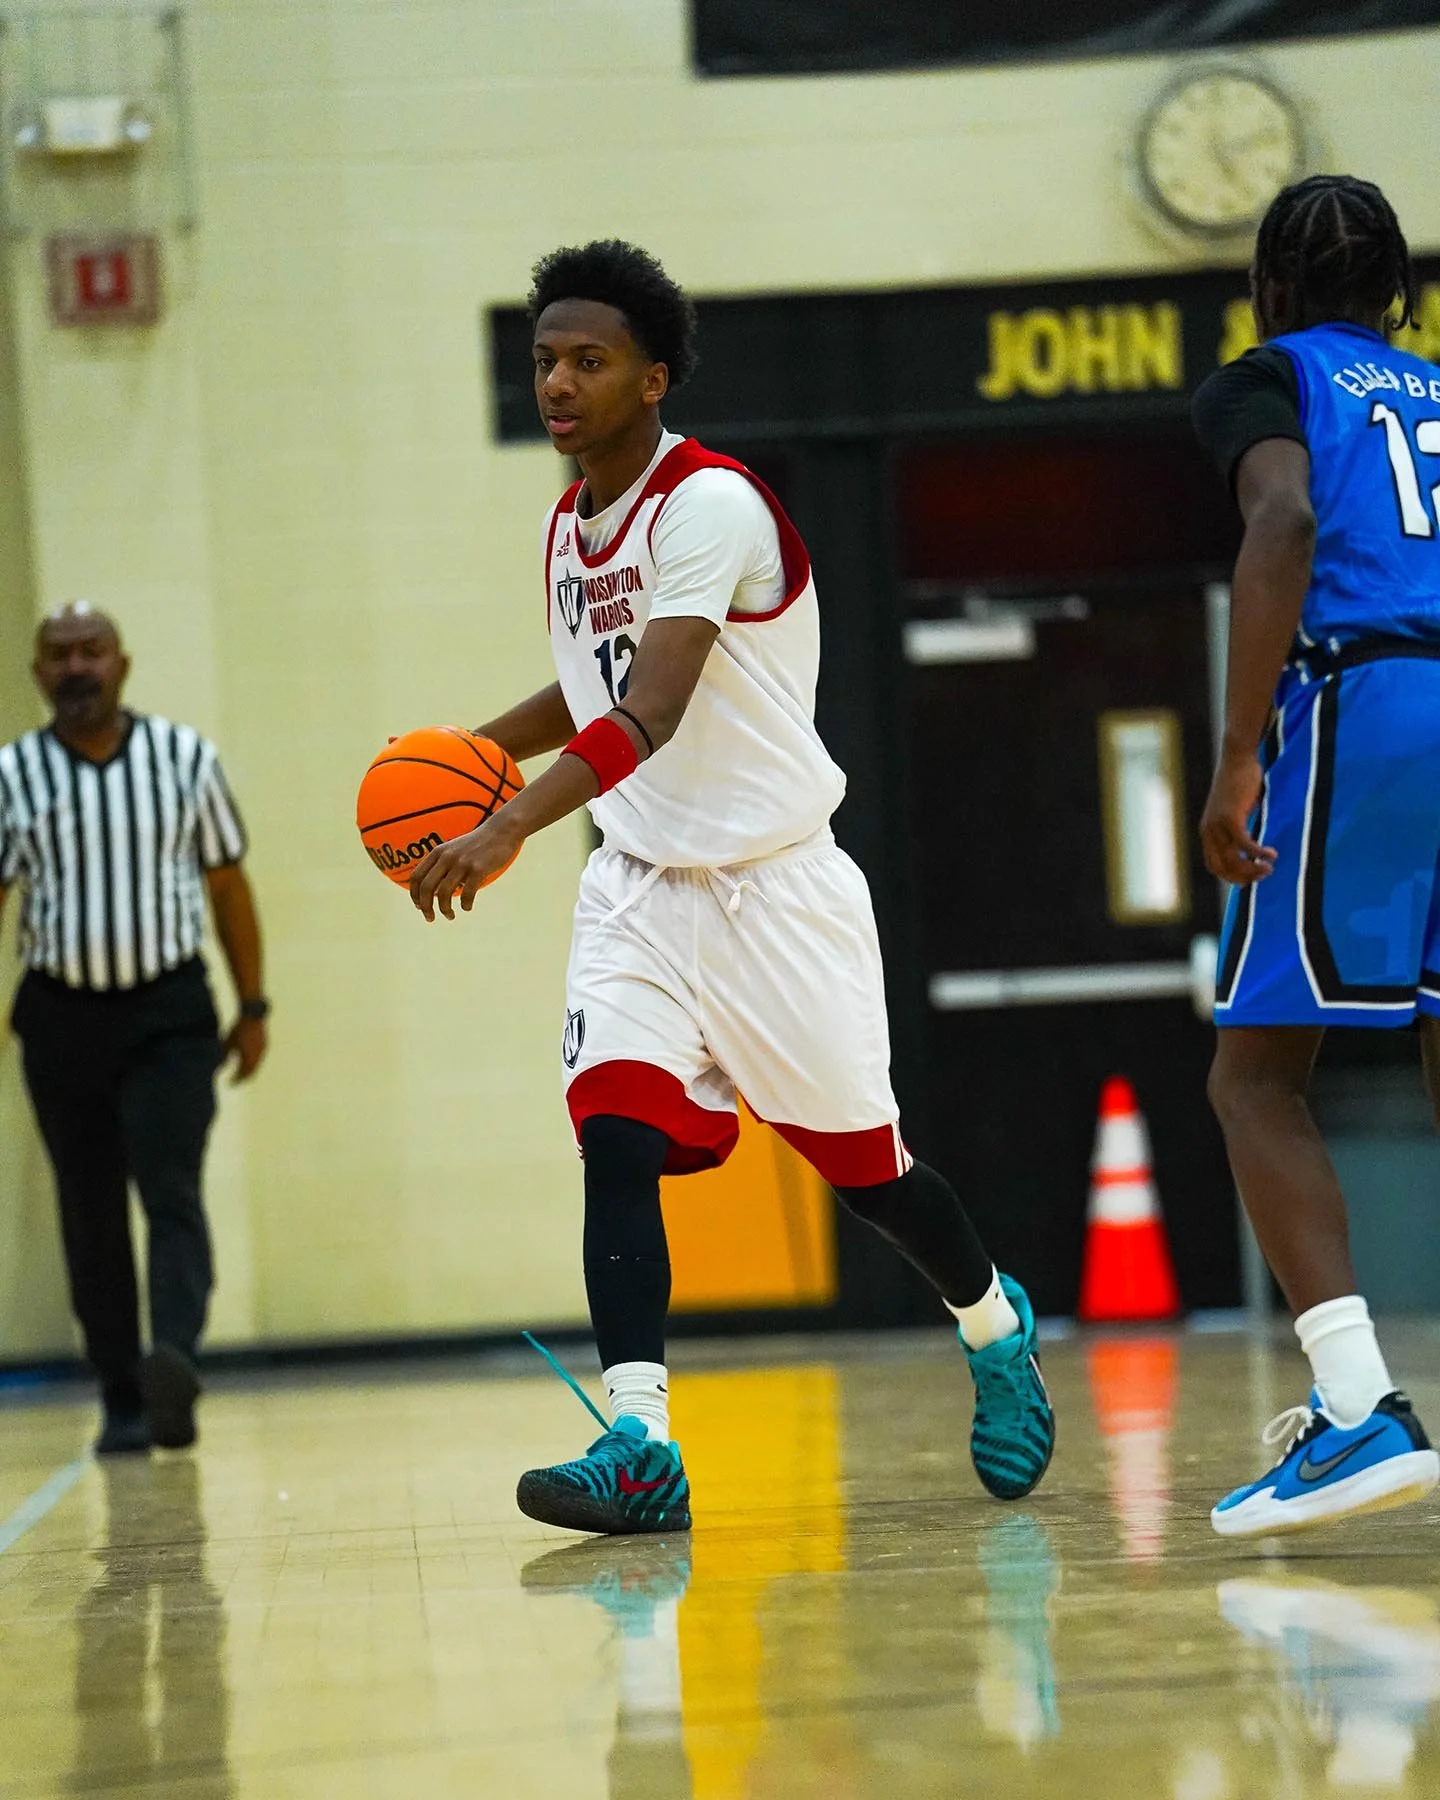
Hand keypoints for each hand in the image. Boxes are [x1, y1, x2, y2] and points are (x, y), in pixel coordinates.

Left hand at [222, 1015, 267, 1081]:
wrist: (252, 1015)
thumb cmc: (237, 1029)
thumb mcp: (228, 1043)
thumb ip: (226, 1056)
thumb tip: (222, 1066)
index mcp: (247, 1057)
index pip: (242, 1074)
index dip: (235, 1080)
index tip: (228, 1084)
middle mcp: (257, 1056)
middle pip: (250, 1073)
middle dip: (242, 1078)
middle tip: (234, 1082)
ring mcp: (262, 1051)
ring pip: (256, 1066)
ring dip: (248, 1071)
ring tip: (239, 1074)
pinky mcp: (264, 1046)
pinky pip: (258, 1059)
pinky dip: (252, 1063)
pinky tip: (246, 1063)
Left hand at [409, 816, 520, 920]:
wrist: (501, 831)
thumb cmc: (477, 845)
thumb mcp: (454, 850)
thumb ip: (442, 867)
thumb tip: (434, 893)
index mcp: (438, 853)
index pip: (416, 877)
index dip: (414, 895)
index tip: (419, 907)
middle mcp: (447, 857)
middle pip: (427, 887)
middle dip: (425, 907)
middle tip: (430, 918)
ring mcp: (462, 863)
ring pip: (444, 893)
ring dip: (445, 909)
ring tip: (450, 916)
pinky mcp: (478, 869)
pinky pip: (467, 893)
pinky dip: (465, 904)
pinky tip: (467, 907)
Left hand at [1201, 753, 1276, 884]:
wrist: (1237, 758)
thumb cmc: (1241, 783)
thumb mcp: (1237, 810)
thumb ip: (1239, 828)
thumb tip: (1251, 845)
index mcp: (1207, 831)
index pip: (1214, 866)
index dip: (1231, 877)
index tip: (1250, 879)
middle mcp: (1209, 831)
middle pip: (1223, 867)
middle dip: (1244, 877)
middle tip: (1265, 875)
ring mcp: (1217, 825)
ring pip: (1233, 860)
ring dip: (1253, 869)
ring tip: (1269, 868)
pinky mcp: (1230, 818)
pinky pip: (1245, 845)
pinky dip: (1258, 853)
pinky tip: (1272, 855)